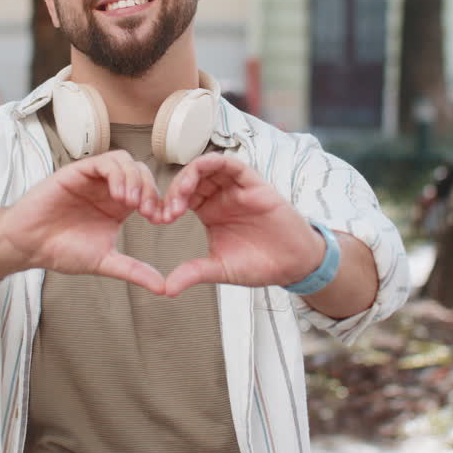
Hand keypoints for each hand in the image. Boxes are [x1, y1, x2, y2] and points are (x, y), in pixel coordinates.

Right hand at [1, 150, 164, 292]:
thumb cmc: (61, 251)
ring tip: (133, 203)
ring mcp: (93, 178)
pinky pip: (104, 161)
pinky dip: (117, 173)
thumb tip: (163, 288)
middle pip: (142, 172)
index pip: (149, 191)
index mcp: (119, 205)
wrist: (29, 246)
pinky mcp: (77, 172)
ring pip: (126, 161)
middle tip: (149, 212)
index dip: (160, 201)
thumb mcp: (105, 261)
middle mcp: (108, 188)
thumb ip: (134, 270)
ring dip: (135, 179)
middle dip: (151, 189)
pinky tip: (118, 195)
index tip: (162, 220)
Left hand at [154, 154, 323, 297]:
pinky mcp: (253, 183)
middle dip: (174, 190)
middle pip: (190, 179)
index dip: (167, 203)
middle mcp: (220, 196)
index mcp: (209, 211)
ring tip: (181, 195)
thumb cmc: (258, 264)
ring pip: (207, 167)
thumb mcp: (219, 269)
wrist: (292, 265)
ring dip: (189, 175)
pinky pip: (231, 164)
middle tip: (168, 211)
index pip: (181, 196)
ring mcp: (236, 188)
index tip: (159, 219)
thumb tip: (165, 290)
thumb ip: (193, 273)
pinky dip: (214, 162)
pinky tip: (201, 171)